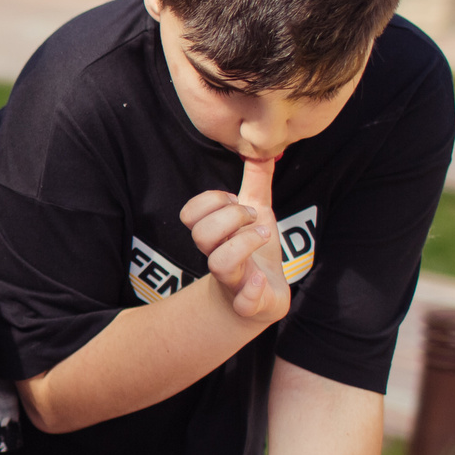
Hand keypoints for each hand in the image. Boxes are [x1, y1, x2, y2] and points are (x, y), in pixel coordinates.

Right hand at [180, 157, 288, 322]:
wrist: (262, 299)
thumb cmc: (254, 253)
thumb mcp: (258, 214)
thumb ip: (257, 183)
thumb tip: (260, 149)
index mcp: (215, 235)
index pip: (191, 214)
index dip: (212, 201)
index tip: (238, 202)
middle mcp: (218, 256)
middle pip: (201, 234)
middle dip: (230, 218)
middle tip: (253, 218)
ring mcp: (233, 281)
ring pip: (219, 264)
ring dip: (243, 244)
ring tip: (263, 236)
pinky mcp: (250, 304)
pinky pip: (243, 303)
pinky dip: (252, 289)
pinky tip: (261, 278)